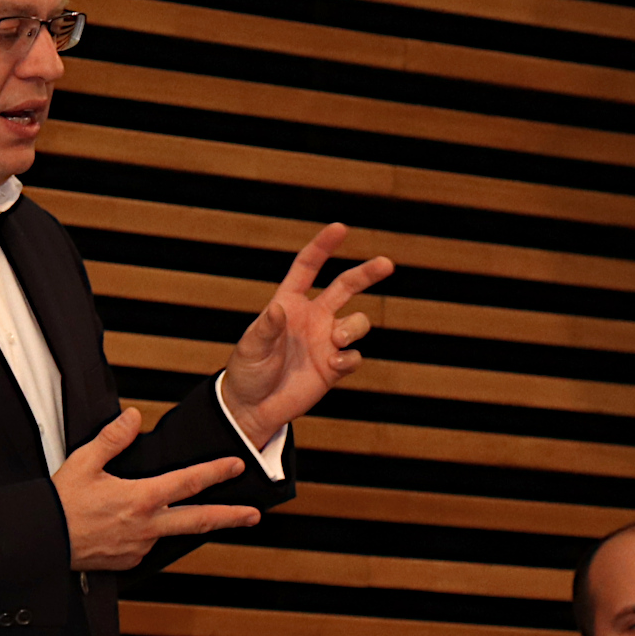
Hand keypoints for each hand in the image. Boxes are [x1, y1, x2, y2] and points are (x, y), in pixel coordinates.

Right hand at [57, 408, 258, 572]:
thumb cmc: (60, 504)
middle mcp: (146, 526)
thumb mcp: (84, 462)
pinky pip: (147, 545)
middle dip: (230, 517)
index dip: (216, 472)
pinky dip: (148, 533)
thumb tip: (133, 418)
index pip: (188, 482)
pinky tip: (134, 525)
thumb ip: (112, 438)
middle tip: (253, 515)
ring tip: (191, 514)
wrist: (42, 541)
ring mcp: (139, 546)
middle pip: (199, 521)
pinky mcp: (129, 561)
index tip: (236, 465)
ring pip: (172, 532)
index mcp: (140, 498)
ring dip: (185, 524)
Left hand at [220, 224, 392, 452]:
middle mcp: (312, 317)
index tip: (341, 228)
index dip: (323, 247)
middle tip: (386, 263)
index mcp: (289, 303)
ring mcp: (326, 341)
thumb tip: (279, 309)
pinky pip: (355, 356)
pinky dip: (350, 358)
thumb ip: (266, 328)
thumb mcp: (251, 347)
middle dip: (367, 273)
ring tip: (337, 341)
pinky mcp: (335, 366)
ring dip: (354, 328)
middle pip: (346, 286)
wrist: (254, 406)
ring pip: (357, 322)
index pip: (308, 267)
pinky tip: (332, 365)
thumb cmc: (248, 371)